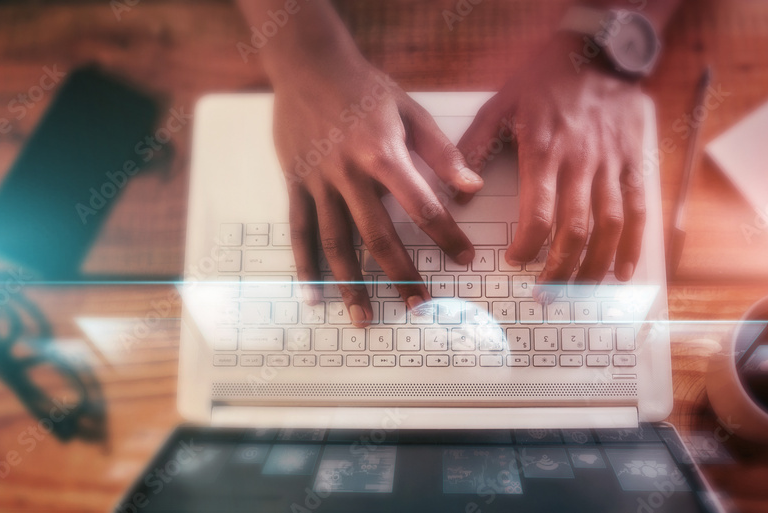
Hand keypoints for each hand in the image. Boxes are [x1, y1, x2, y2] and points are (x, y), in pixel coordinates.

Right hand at [270, 53, 483, 325]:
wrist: (307, 63)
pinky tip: (314, 296)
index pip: (421, 204)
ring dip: (351, 285)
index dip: (446, 235)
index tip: (464, 259)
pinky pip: (300, 232)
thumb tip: (473, 188)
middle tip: (420, 306)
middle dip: (401, 274)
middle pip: (376, 235)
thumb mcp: (411, 111)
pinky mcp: (295, 184)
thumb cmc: (364, 88)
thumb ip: (442, 152)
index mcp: (383, 153)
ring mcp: (317, 181)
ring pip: (335, 243)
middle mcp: (348, 172)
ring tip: (365, 318)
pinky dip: (305, 266)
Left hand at [457, 34, 646, 300]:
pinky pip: (638, 210)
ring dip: (595, 265)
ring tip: (578, 290)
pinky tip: (622, 272)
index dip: (527, 247)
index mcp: (542, 150)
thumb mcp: (500, 103)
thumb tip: (457, 193)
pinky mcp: (635, 162)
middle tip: (546, 290)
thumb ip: (475, 148)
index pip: (537, 214)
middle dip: (560, 269)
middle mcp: (580, 162)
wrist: (598, 49)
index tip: (515, 262)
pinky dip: (632, 246)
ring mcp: (612, 164)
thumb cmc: (545, 77)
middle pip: (575, 230)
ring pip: (609, 227)